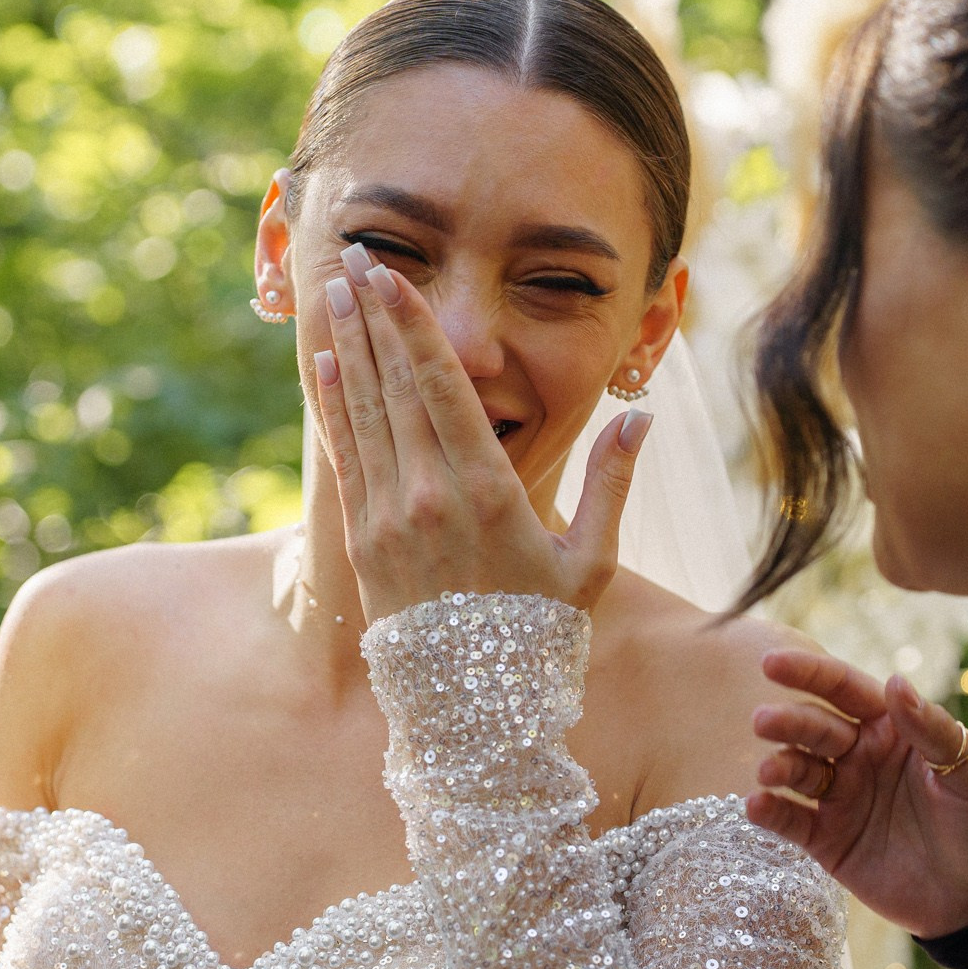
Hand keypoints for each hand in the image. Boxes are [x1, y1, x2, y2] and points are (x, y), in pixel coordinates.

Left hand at [313, 243, 651, 620]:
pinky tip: (323, 362)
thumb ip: (613, 484)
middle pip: (393, 386)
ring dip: (345, 346)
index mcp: (488, 493)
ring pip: (362, 412)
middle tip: (353, 256)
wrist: (474, 712)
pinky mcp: (363, 541)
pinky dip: (332, 403)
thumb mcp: (592, 563)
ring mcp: (388, 520)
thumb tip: (643, 417)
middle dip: (371, 316)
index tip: (391, 276)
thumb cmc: (543, 636)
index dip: (413, 326)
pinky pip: (345, 455)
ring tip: (332, 290)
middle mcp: (429, 498)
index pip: (442, 388)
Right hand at [745, 651, 967, 938]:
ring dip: (778, 765)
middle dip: (787, 721)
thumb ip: (931, 730)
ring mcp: (841, 799)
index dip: (810, 673)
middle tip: (764, 721)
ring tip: (769, 771)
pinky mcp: (828, 841)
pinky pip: (792, 821)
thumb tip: (895, 681)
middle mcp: (860, 758)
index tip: (772, 663)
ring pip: (798, 770)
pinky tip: (756, 806)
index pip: (845, 690)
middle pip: (815, 728)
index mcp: (893, 730)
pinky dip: (770, 812)